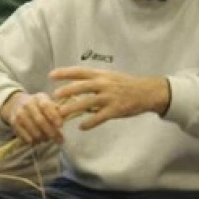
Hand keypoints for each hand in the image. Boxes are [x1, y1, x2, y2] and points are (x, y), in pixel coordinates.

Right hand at [0, 90, 66, 144]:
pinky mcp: (14, 123)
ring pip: (33, 131)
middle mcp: (28, 104)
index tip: (61, 126)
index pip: (46, 106)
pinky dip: (33, 141)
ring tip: (47, 139)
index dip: (54, 116)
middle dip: (51, 132)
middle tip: (58, 139)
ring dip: (43, 138)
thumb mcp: (47, 103)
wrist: (16, 104)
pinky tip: (38, 141)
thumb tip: (67, 116)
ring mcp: (20, 114)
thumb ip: (57, 110)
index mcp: (39, 98)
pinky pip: (25, 136)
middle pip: (40, 121)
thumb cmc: (38, 106)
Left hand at [51, 68, 170, 130]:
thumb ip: (94, 81)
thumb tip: (76, 86)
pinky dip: (90, 122)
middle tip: (54, 96)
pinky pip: (100, 117)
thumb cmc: (126, 85)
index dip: (64, 73)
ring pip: (88, 102)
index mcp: (101, 75)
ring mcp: (110, 97)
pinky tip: (82, 127)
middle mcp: (104, 84)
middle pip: (82, 86)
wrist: (147, 92)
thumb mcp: (110, 77)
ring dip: (73, 108)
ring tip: (62, 114)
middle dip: (67, 91)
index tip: (51, 75)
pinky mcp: (116, 109)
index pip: (79, 72)